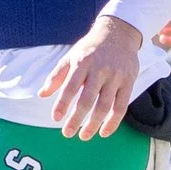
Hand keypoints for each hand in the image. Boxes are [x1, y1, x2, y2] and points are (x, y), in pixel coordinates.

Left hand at [40, 15, 141, 140]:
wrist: (118, 33)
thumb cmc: (90, 49)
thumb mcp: (70, 57)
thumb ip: (56, 76)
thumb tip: (42, 94)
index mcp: (82, 63)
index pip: (70, 87)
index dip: (62, 104)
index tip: (55, 118)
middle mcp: (99, 70)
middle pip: (87, 100)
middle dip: (76, 119)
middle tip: (67, 133)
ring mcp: (115, 77)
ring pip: (105, 106)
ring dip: (94, 124)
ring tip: (84, 136)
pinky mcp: (128, 82)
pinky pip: (121, 106)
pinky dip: (113, 122)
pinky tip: (104, 132)